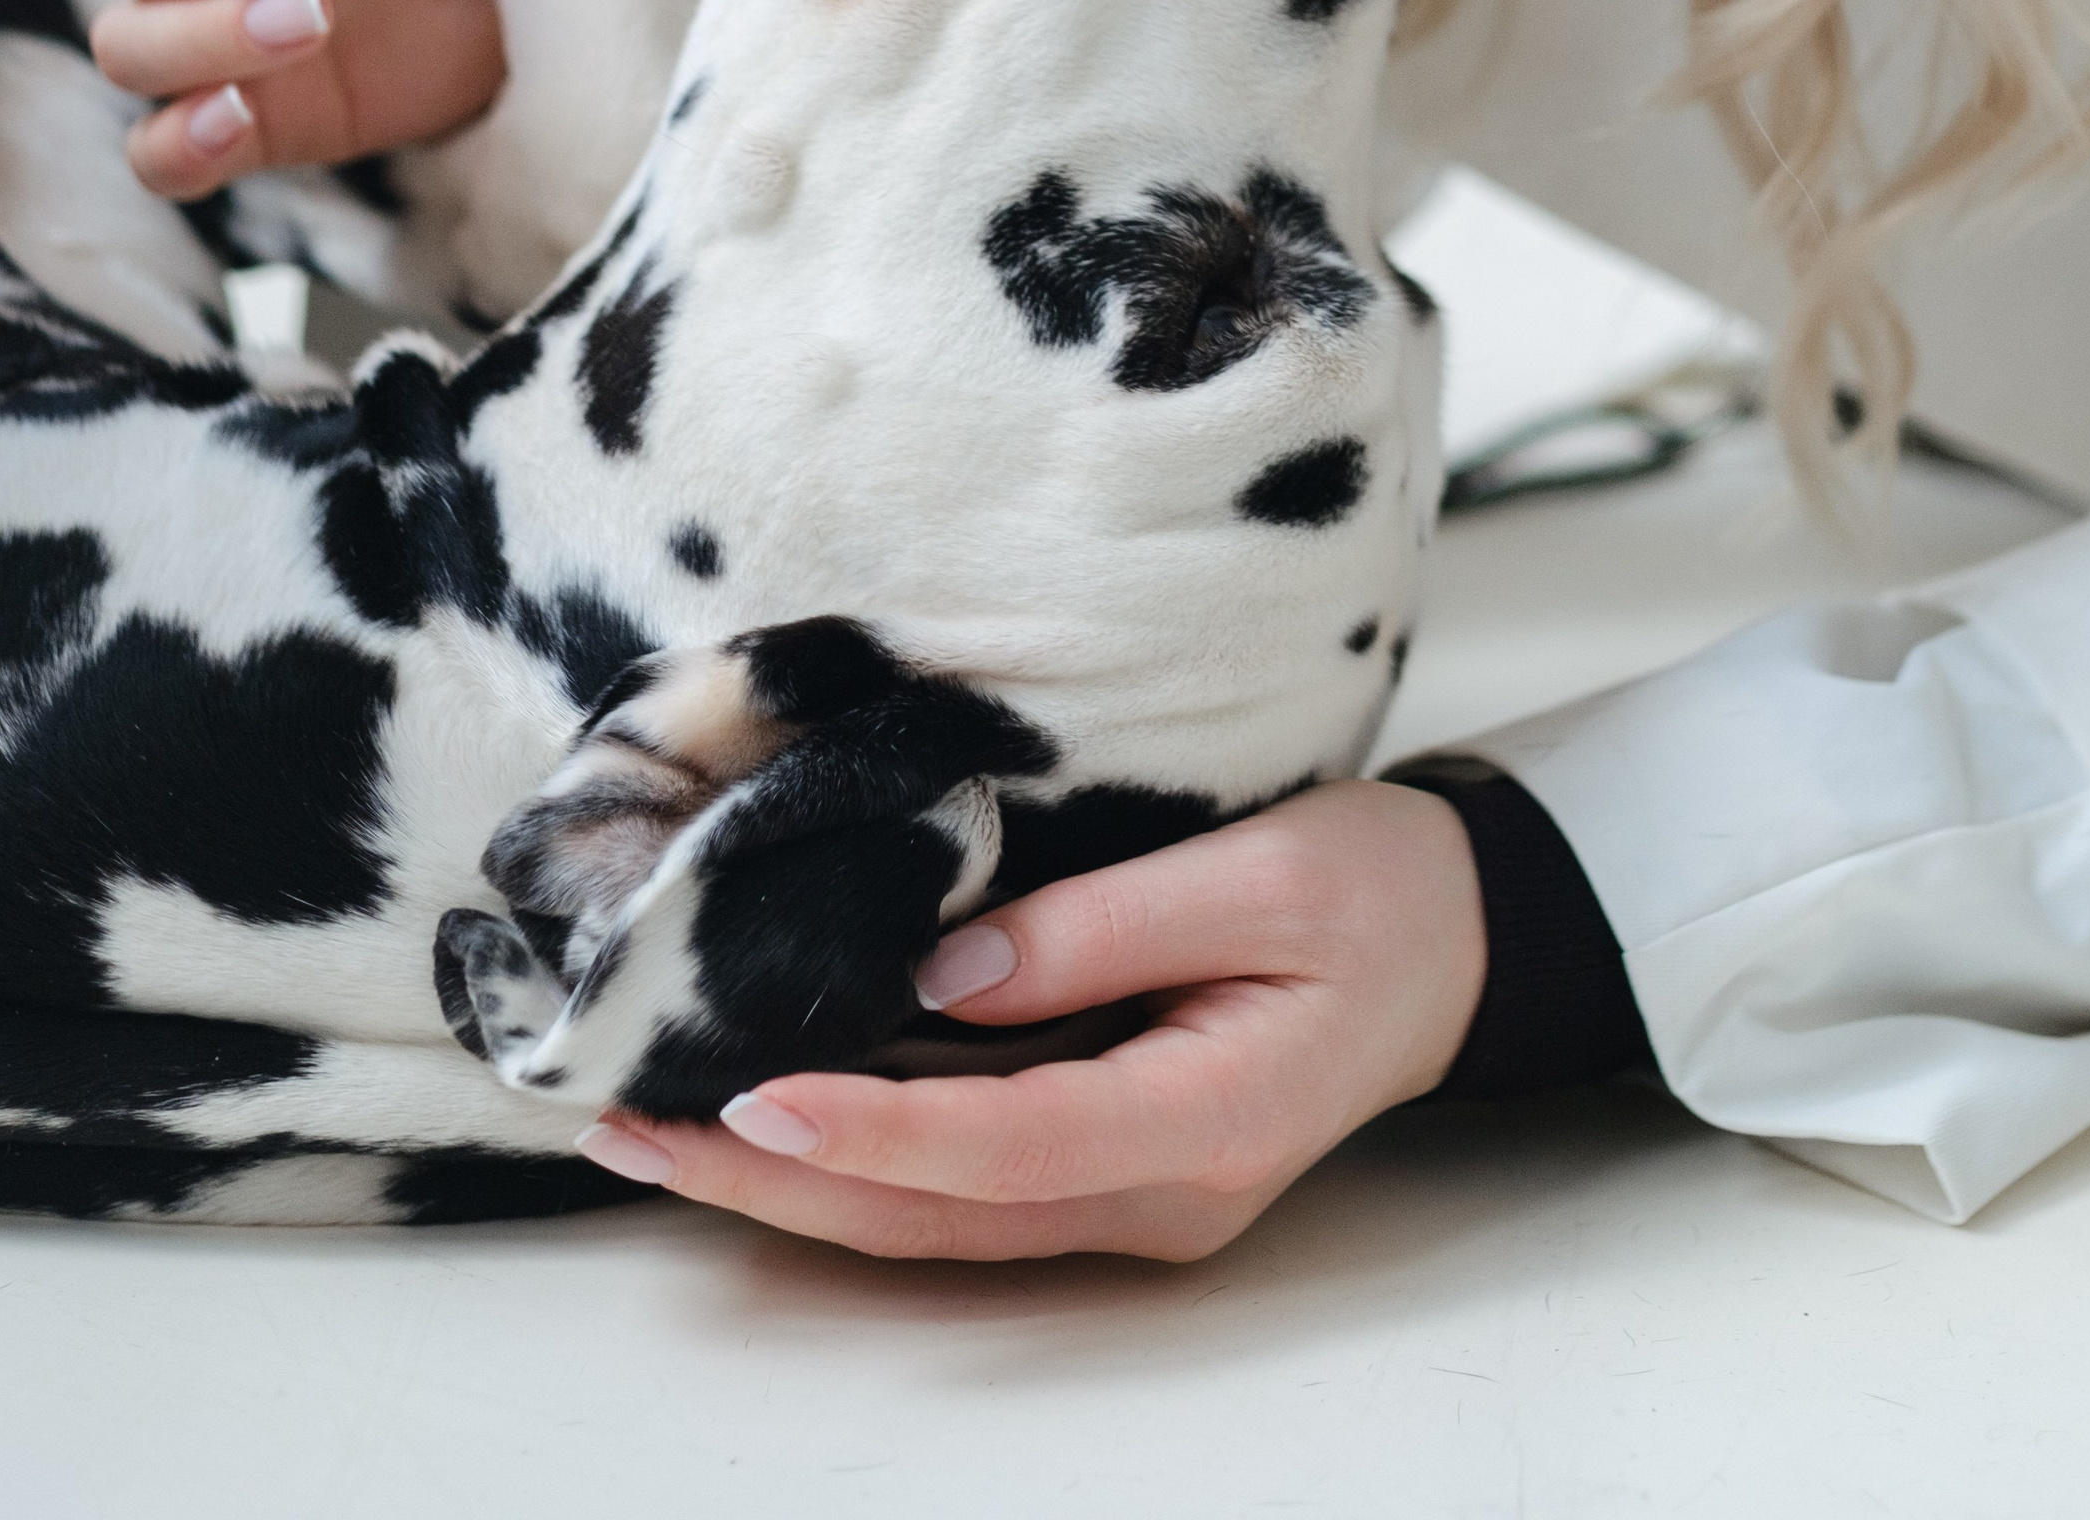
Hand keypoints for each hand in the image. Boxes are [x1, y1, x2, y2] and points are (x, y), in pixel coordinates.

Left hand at [579, 778, 1487, 1261]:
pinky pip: (957, 1185)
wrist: (1460, 942)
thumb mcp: (1270, 870)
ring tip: (649, 1132)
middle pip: (937, 1215)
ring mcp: (1127, 1194)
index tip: (751, 1087)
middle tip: (629, 1130)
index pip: (1005, 1146)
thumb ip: (1112, 921)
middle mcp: (1155, 1192)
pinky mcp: (1104, 1160)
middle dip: (775, 1179)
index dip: (873, 1127)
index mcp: (1208, 1122)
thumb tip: (946, 969)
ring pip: (931, 1219)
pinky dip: (849, 1158)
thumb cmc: (1380, 891)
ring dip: (788, 1181)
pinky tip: (760, 1119)